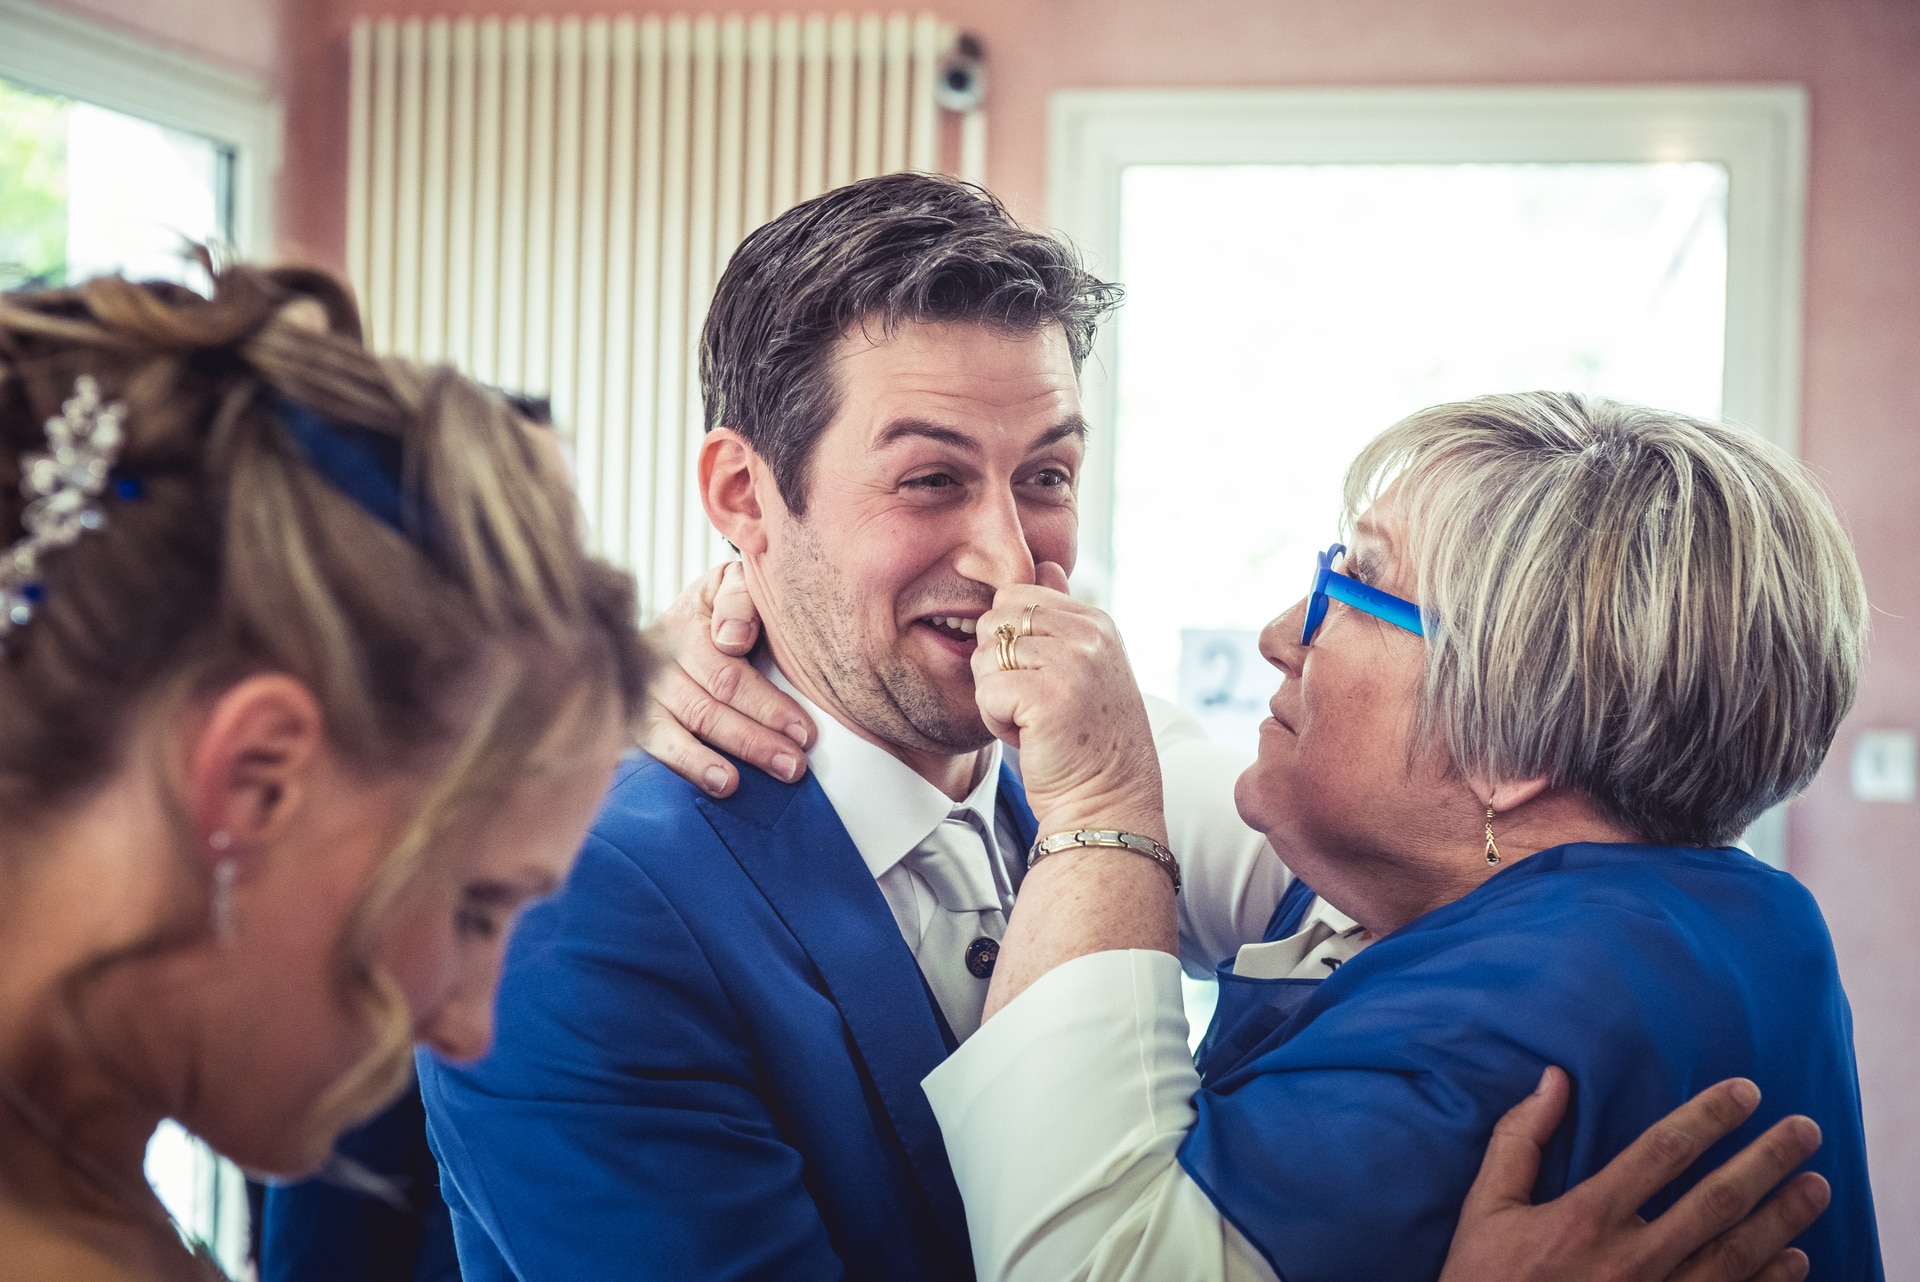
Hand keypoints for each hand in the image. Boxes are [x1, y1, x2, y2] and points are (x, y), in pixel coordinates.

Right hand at [636, 561, 815, 796]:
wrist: (680, 618)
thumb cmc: (724, 607)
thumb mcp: (734, 585)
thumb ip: (739, 599)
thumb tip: (731, 638)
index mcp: (688, 619)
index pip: (725, 669)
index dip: (765, 704)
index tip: (802, 731)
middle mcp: (659, 653)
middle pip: (708, 705)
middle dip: (755, 739)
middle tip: (795, 766)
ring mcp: (643, 685)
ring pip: (683, 726)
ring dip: (717, 759)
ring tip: (750, 783)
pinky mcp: (634, 714)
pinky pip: (655, 744)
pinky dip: (686, 765)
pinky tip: (717, 784)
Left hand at [970, 563, 1164, 842]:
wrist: (1109, 800)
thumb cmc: (1088, 740)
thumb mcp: (1083, 665)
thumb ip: (1062, 615)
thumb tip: (1045, 565)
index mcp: (1096, 621)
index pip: (1016, 597)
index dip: (1011, 643)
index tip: (1041, 680)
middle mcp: (1089, 634)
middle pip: (994, 621)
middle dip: (998, 666)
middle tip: (1032, 703)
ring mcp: (1073, 662)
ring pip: (986, 657)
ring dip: (997, 697)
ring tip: (1033, 721)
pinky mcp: (1049, 695)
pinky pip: (987, 691)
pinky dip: (996, 721)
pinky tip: (1029, 737)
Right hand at [1441, 1068, 1829, 1281]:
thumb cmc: (1485, 1279)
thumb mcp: (1486, 1208)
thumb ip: (1518, 1140)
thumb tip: (1552, 1080)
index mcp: (1586, 1220)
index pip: (1662, 1153)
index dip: (1709, 1118)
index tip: (1746, 1092)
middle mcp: (1631, 1261)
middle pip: (1716, 1201)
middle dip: (1767, 1161)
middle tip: (1805, 1130)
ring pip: (1736, 1256)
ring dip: (1783, 1219)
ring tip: (1816, 1187)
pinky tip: (1795, 1259)